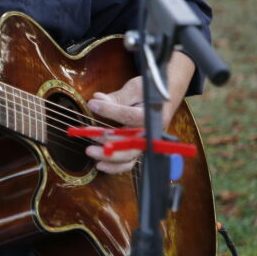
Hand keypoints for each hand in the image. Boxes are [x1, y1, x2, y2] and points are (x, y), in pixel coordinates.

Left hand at [84, 52, 195, 174]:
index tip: (93, 104)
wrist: (168, 97)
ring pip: (129, 158)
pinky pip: (129, 162)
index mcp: (151, 116)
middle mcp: (150, 133)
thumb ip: (117, 98)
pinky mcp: (140, 149)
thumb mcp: (135, 88)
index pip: (128, 116)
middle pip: (130, 144)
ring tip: (90, 151)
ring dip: (109, 157)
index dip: (109, 110)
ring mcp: (146, 143)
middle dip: (107, 140)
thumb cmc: (152, 92)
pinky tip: (100, 165)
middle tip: (88, 132)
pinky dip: (116, 167)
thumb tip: (96, 100)